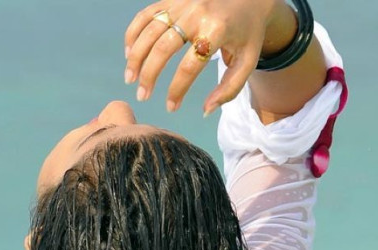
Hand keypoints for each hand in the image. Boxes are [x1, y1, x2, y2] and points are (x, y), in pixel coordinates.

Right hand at [124, 0, 281, 115]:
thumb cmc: (248, 34)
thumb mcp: (247, 62)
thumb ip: (229, 89)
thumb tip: (205, 111)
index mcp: (217, 29)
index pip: (190, 66)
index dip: (177, 90)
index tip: (171, 108)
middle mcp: (197, 13)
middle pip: (163, 48)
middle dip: (149, 75)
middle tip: (142, 97)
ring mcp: (183, 2)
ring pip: (150, 30)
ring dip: (136, 57)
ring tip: (130, 79)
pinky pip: (147, 14)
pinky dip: (134, 33)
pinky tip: (129, 54)